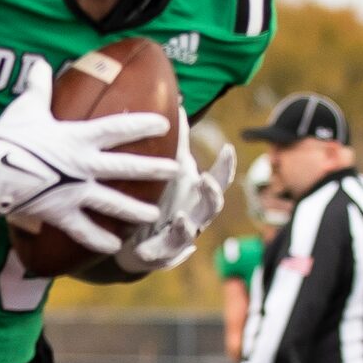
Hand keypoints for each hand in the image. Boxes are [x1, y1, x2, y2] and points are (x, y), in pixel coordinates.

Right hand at [0, 62, 170, 253]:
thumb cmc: (6, 136)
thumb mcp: (26, 107)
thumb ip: (39, 86)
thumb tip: (40, 63)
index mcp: (78, 137)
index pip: (119, 129)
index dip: (143, 125)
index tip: (165, 123)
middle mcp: (83, 165)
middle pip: (126, 168)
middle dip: (154, 169)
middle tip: (176, 170)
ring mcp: (74, 192)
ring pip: (113, 203)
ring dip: (135, 210)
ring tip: (154, 216)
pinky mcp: (60, 213)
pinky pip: (84, 230)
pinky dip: (99, 240)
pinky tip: (115, 247)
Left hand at [114, 123, 229, 275]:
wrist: (134, 239)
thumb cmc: (157, 200)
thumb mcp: (167, 171)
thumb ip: (175, 143)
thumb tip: (179, 105)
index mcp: (196, 195)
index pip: (218, 180)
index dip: (225, 166)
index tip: (228, 148)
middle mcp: (193, 217)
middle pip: (210, 208)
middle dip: (212, 195)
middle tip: (206, 179)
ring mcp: (178, 238)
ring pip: (189, 235)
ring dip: (186, 227)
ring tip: (179, 218)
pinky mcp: (158, 256)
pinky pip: (165, 258)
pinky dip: (166, 255)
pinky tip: (157, 250)